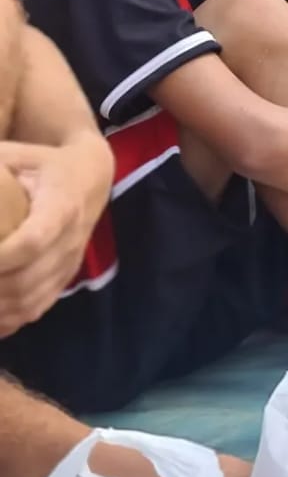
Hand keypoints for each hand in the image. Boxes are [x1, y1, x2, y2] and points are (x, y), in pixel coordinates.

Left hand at [0, 137, 112, 337]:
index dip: (1, 258)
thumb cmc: (43, 163)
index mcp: (61, 205)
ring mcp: (69, 262)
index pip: (33, 241)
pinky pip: (36, 308)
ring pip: (29, 300)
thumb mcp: (14, 155)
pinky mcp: (66, 277)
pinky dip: (6, 320)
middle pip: (27, 279)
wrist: (90, 176)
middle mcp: (71, 239)